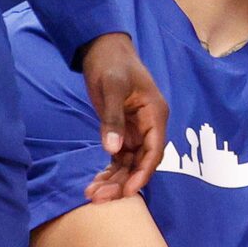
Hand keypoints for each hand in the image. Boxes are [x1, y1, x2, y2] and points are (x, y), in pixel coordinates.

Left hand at [81, 33, 166, 200]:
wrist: (103, 49)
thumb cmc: (112, 63)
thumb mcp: (113, 87)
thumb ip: (113, 118)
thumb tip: (113, 149)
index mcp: (155, 114)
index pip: (155, 151)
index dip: (143, 173)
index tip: (128, 191)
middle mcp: (148, 126)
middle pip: (140, 162)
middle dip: (122, 182)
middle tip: (99, 197)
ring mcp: (135, 130)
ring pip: (129, 164)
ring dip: (113, 180)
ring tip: (91, 193)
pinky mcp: (121, 131)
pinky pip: (118, 158)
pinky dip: (108, 171)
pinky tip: (95, 182)